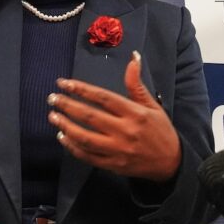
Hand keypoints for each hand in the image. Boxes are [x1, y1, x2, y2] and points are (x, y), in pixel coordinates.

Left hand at [48, 51, 179, 182]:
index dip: (81, 89)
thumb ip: (136, 84)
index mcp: (135, 114)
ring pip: (85, 138)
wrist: (171, 163)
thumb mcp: (152, 105)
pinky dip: (73, 147)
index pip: (103, 98)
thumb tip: (133, 57)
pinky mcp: (113, 166)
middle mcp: (125, 131)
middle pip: (90, 117)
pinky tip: (62, 137)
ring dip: (66, 126)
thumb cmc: (160, 130)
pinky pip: (88, 156)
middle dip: (68, 106)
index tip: (64, 83)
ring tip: (53, 116)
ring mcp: (118, 150)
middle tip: (52, 98)